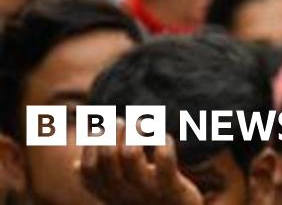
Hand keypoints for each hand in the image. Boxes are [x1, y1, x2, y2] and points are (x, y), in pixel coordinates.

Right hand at [78, 121, 202, 204]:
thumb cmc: (147, 202)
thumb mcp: (120, 193)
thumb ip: (101, 180)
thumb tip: (74, 166)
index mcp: (109, 194)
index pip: (87, 170)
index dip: (90, 146)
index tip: (101, 130)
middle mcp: (124, 194)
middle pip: (107, 157)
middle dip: (113, 132)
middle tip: (121, 121)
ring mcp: (147, 191)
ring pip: (131, 154)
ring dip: (135, 132)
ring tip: (142, 124)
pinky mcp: (171, 188)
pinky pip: (164, 159)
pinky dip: (163, 141)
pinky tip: (164, 136)